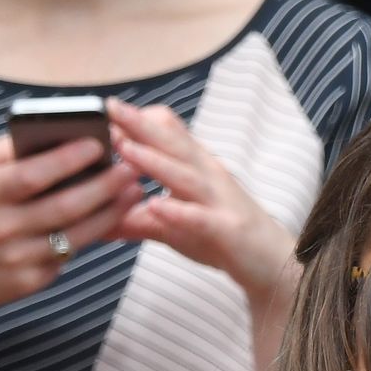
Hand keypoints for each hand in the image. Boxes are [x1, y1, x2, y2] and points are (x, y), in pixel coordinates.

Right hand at [0, 134, 142, 344]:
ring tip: (133, 191)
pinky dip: (92, 236)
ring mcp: (15, 259)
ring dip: (110, 212)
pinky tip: (111, 218)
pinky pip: (68, 255)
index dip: (68, 159)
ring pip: (74, 235)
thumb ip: (7, 152)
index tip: (99, 142)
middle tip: (132, 166)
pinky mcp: (29, 282)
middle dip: (104, 185)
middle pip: (63, 206)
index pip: (32, 175)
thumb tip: (57, 131)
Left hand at [105, 99, 296, 299]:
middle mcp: (208, 176)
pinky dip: (179, 212)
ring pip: (184, 175)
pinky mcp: (228, 229)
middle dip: (140, 124)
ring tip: (124, 147)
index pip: (169, 132)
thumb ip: (136, 220)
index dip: (139, 120)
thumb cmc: (221, 238)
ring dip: (153, 161)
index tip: (106, 110)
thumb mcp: (172, 227)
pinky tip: (156, 206)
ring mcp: (219, 201)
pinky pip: (201, 218)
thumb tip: (97, 221)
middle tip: (108, 106)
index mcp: (196, 168)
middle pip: (172, 143)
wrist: (273, 264)